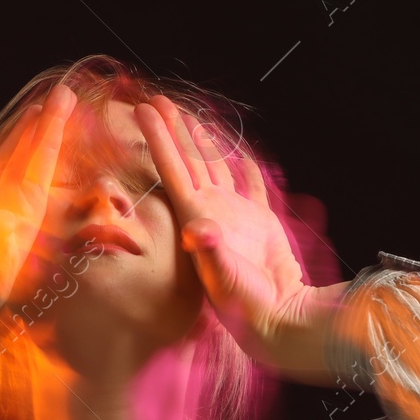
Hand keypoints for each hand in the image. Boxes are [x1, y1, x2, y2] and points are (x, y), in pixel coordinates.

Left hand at [134, 95, 316, 365]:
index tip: (144, 111)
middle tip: (158, 101)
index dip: (159, 139)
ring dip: (202, 141)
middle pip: (187, 161)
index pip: (172, 170)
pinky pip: (250, 185)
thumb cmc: (245, 303)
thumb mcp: (224, 276)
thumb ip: (211, 251)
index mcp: (196, 218)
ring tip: (189, 115)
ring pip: (215, 167)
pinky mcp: (259, 222)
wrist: (275, 318)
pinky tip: (240, 152)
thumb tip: (198, 232)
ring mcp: (233, 215)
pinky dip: (245, 168)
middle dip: (174, 131)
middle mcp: (210, 212)